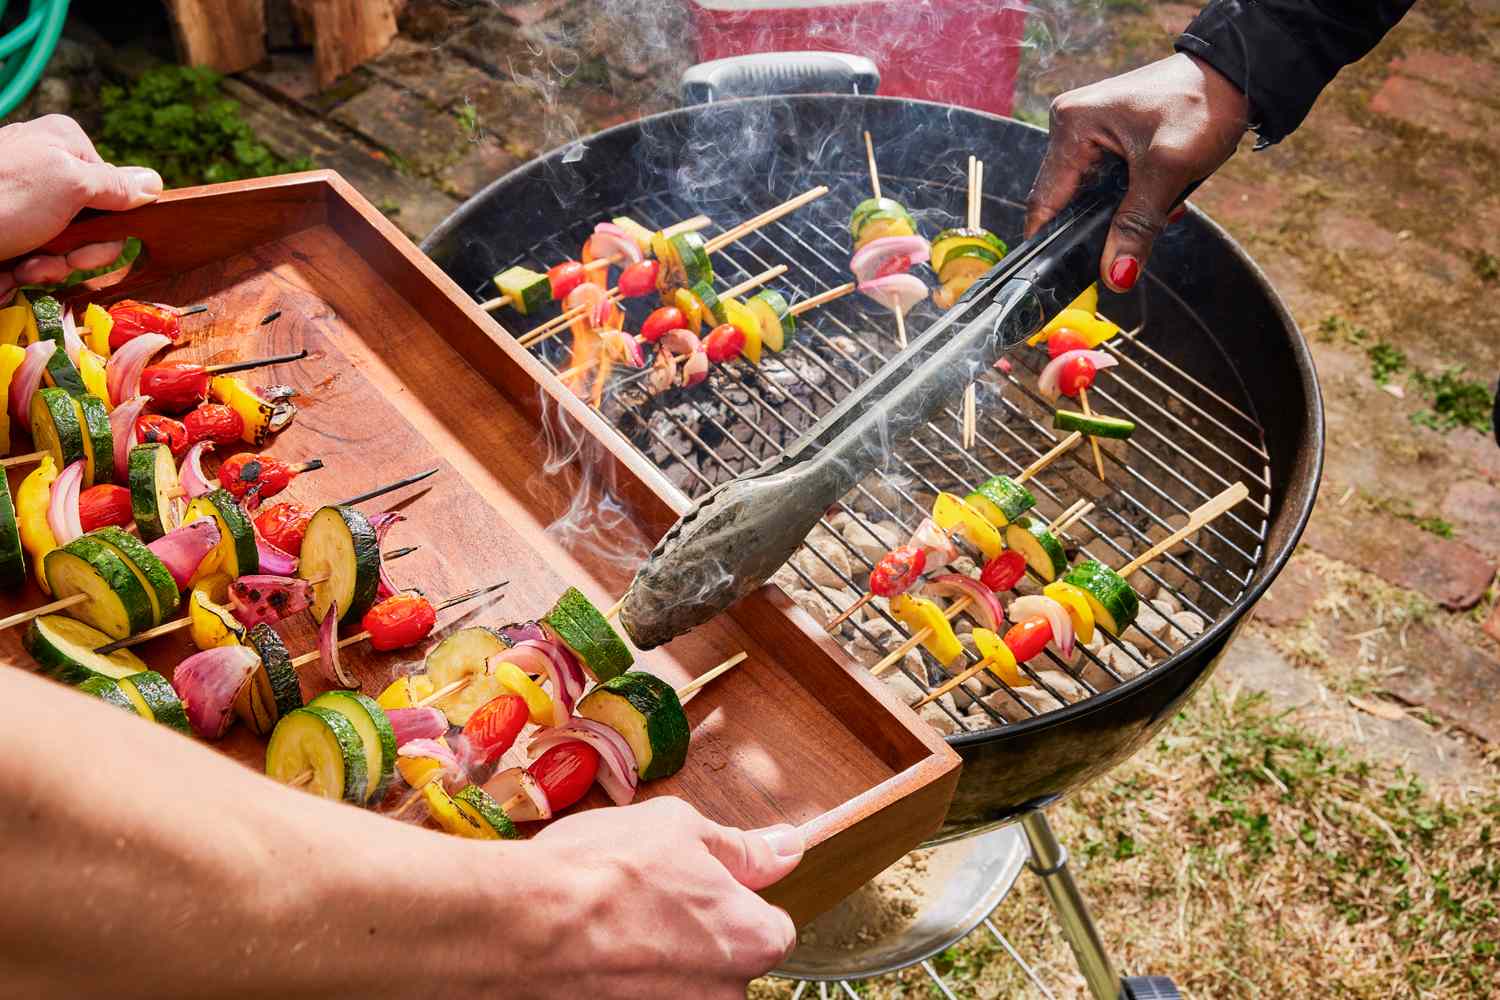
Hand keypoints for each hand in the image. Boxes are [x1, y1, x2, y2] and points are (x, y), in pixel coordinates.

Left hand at [0, 115, 160, 296]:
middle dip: (73, 255)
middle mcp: (46, 170)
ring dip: (46, 268)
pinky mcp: (7, 228)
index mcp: (67, 146)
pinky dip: (22, 270)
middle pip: (93, 225)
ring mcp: (25, 202)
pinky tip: (7, 268)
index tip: (84, 250)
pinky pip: (33, 256)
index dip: (109, 232)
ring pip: (64, 248)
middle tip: (45, 260)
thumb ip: (115, 185)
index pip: (118, 195)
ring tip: (19, 266)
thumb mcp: (67, 183)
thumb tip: (155, 183)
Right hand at [528, 797, 803, 996]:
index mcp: (752, 940)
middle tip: (646, 905)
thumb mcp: (679, 829)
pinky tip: (596, 959)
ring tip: (614, 930)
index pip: (774, 929)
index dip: (737, 903)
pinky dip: (623, 983)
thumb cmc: (601, 873)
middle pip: (727, 965)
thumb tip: (786, 849)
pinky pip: (641, 998)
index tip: (701, 889)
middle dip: (695, 938)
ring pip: (682, 987)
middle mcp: (725, 995)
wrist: (522, 926)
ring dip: (658, 964)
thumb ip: (741, 848)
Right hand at [1025, 53, 1249, 291]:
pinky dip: (1128, 198)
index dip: (1053, 242)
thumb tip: (1115, 277)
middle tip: (1129, 246)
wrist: (1234, 74)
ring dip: (1117, 213)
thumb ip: (1137, 226)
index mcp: (1072, 126)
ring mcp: (1087, 130)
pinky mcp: (1105, 136)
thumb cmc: (1201, 106)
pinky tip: (1155, 197)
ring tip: (1155, 211)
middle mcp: (1070, 125)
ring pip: (1088, 195)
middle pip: (1066, 201)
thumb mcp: (1169, 170)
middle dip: (1098, 226)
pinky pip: (1104, 182)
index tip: (1067, 275)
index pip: (1045, 200)